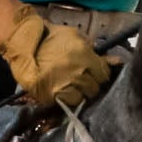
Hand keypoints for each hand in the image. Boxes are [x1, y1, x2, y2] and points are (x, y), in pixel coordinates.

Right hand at [0, 6, 114, 109]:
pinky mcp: (49, 95)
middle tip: (81, 80)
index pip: (104, 76)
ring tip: (69, 87)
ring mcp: (63, 86)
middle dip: (89, 85)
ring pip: (79, 99)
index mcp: (86, 58)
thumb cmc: (51, 37)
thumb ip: (94, 51)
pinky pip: (62, 103)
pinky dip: (62, 99)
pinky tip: (59, 91)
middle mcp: (77, 73)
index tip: (93, 74)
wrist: (24, 41)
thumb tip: (116, 62)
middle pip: (93, 89)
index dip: (99, 75)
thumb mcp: (76, 37)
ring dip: (76, 94)